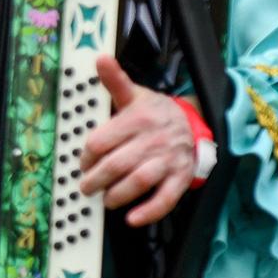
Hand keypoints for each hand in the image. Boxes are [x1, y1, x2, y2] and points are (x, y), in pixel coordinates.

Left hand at [78, 54, 197, 226]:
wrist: (195, 124)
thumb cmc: (155, 112)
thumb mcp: (135, 94)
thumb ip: (115, 81)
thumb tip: (100, 58)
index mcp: (137, 118)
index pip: (101, 142)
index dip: (86, 156)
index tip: (82, 163)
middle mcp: (153, 140)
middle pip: (117, 164)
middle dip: (96, 179)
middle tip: (85, 186)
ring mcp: (168, 160)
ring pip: (139, 181)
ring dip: (118, 194)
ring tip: (105, 199)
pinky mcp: (181, 178)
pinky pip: (166, 198)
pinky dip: (149, 211)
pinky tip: (133, 218)